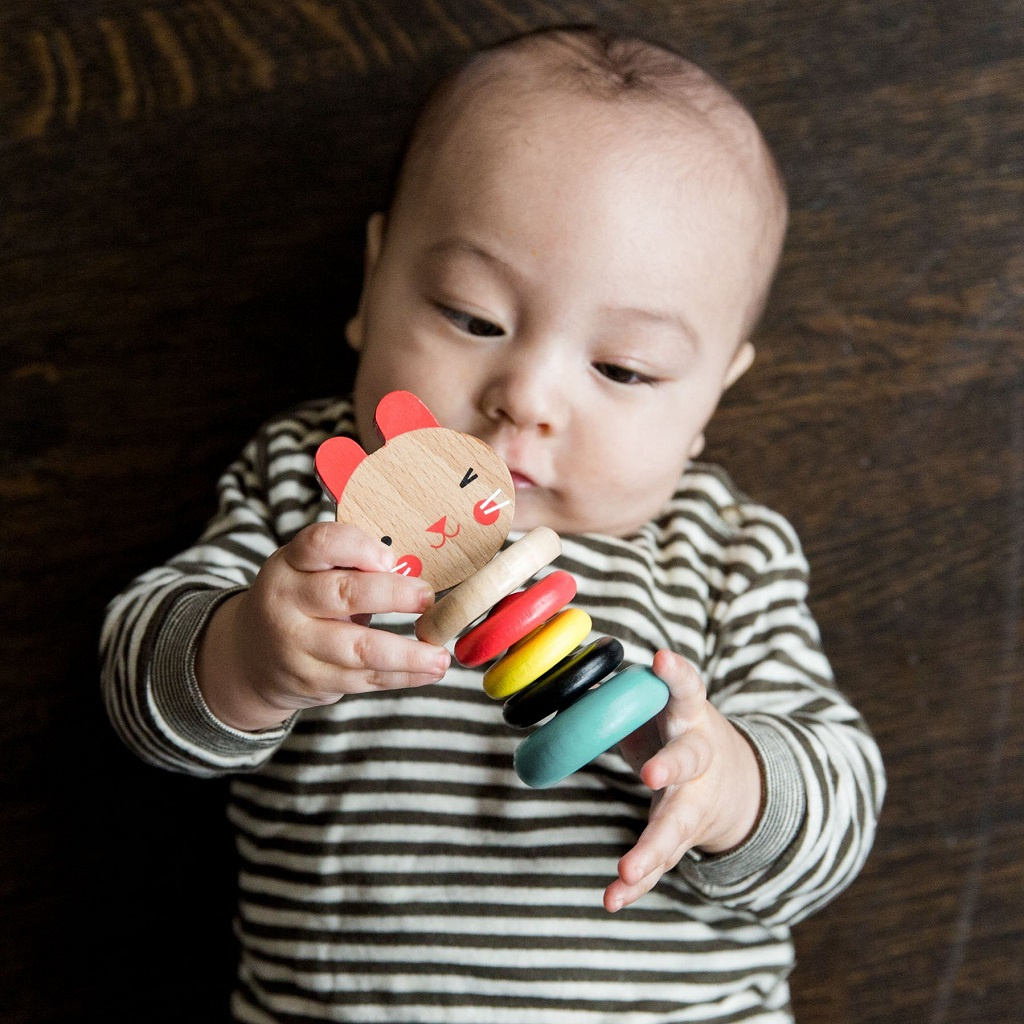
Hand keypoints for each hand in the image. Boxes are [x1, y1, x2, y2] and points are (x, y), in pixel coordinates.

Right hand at [197, 522, 450, 730]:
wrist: (250, 657)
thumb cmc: (300, 600)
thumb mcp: (308, 571)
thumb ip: (349, 564)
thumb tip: (413, 569)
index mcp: (289, 565)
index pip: (319, 544)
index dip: (358, 547)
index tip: (391, 558)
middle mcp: (287, 603)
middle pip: (343, 594)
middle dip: (393, 595)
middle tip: (428, 597)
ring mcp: (297, 647)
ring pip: (359, 648)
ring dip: (407, 654)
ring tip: (440, 656)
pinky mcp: (313, 681)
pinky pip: (364, 679)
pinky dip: (403, 676)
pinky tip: (430, 670)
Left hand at [604, 650, 761, 911]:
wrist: (735, 780)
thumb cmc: (676, 729)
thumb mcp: (658, 702)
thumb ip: (617, 687)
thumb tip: (562, 664)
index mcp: (688, 714)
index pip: (687, 688)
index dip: (676, 674)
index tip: (660, 659)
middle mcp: (697, 756)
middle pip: (688, 761)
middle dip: (671, 766)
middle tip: (652, 775)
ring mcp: (693, 800)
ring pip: (676, 825)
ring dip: (652, 849)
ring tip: (627, 871)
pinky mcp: (683, 835)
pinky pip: (660, 862)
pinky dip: (637, 883)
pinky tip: (613, 899)